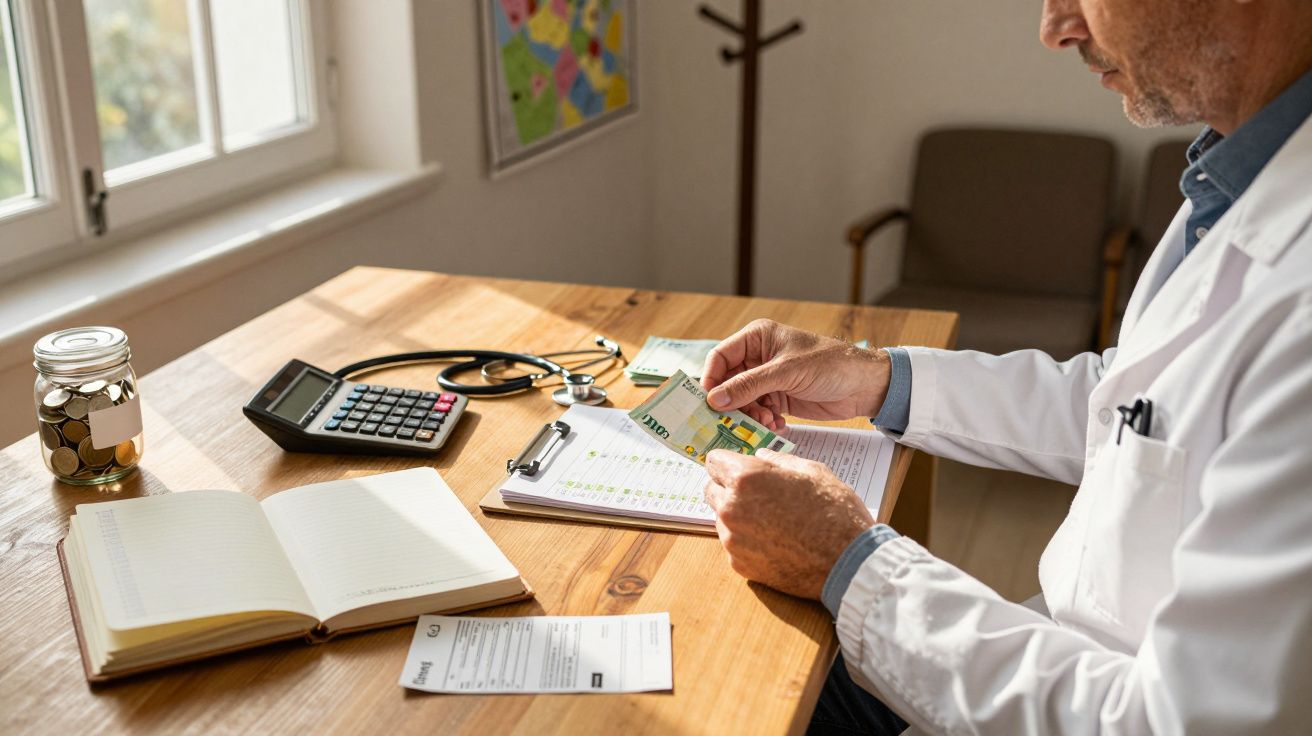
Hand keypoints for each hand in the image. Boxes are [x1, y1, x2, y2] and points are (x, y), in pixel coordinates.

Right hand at [700, 319, 890, 430]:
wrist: (864, 385)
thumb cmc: (830, 364)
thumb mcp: (786, 372)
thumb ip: (748, 386)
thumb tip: (714, 399)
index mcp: (757, 338)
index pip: (720, 358)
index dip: (711, 380)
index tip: (709, 403)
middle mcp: (758, 358)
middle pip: (728, 383)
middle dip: (732, 403)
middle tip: (736, 421)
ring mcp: (768, 379)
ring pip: (742, 402)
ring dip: (750, 415)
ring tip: (767, 421)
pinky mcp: (778, 398)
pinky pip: (758, 412)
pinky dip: (763, 421)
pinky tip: (778, 424)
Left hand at [702, 449, 875, 599]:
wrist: (848, 563)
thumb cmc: (834, 512)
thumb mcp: (811, 471)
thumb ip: (778, 461)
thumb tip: (760, 455)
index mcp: (746, 478)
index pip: (713, 462)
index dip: (728, 462)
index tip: (739, 467)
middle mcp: (731, 508)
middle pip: (711, 490)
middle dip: (729, 488)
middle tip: (759, 493)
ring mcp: (733, 540)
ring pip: (722, 519)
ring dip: (739, 516)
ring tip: (773, 520)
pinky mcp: (740, 565)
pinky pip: (734, 545)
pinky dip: (748, 541)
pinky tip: (776, 541)